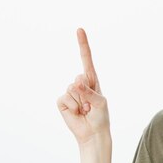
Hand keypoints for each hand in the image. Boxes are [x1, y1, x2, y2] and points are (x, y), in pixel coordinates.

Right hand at [56, 28, 110, 145]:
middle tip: (90, 106)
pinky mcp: (62, 102)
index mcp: (92, 81)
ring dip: (80, 102)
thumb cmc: (100, 117)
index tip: (79, 30)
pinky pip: (64, 98)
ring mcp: (70, 92)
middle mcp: (80, 84)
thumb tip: (76, 82)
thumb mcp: (100, 102)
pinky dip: (72, 107)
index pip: (86, 59)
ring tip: (85, 110)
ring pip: (72, 89)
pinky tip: (77, 113)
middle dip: (86, 93)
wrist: (93, 133)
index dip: (83, 45)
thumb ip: (89, 91)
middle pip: (79, 78)